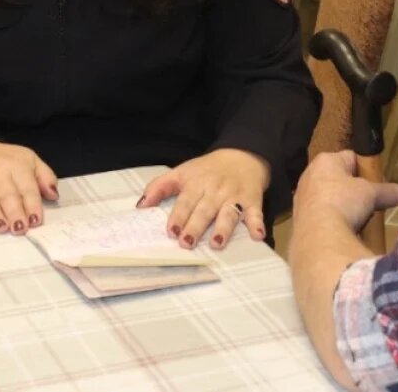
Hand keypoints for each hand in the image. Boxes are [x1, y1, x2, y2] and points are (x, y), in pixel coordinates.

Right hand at [0, 141, 58, 234]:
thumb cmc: (7, 161)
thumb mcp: (31, 161)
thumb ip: (45, 177)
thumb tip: (53, 195)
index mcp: (18, 165)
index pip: (27, 188)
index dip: (32, 205)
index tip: (36, 220)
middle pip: (7, 195)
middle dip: (15, 213)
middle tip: (20, 229)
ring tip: (2, 228)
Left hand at [138, 148, 270, 249]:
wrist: (242, 155)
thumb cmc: (208, 169)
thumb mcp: (182, 172)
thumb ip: (159, 187)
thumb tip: (140, 206)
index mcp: (196, 183)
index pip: (186, 201)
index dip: (178, 216)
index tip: (171, 231)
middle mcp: (216, 190)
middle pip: (205, 210)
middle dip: (196, 226)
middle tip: (187, 243)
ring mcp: (235, 196)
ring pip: (228, 213)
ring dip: (223, 229)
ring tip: (216, 243)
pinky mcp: (253, 201)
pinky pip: (255, 213)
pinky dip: (257, 224)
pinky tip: (257, 235)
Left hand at [293, 151, 397, 232]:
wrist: (319, 237)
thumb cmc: (344, 203)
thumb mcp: (371, 195)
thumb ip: (387, 191)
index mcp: (326, 161)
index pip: (351, 157)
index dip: (366, 170)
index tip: (376, 184)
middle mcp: (309, 174)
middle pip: (338, 178)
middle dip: (353, 190)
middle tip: (367, 202)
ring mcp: (302, 197)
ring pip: (328, 197)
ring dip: (342, 206)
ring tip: (356, 219)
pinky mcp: (299, 217)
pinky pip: (321, 214)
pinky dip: (332, 220)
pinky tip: (342, 229)